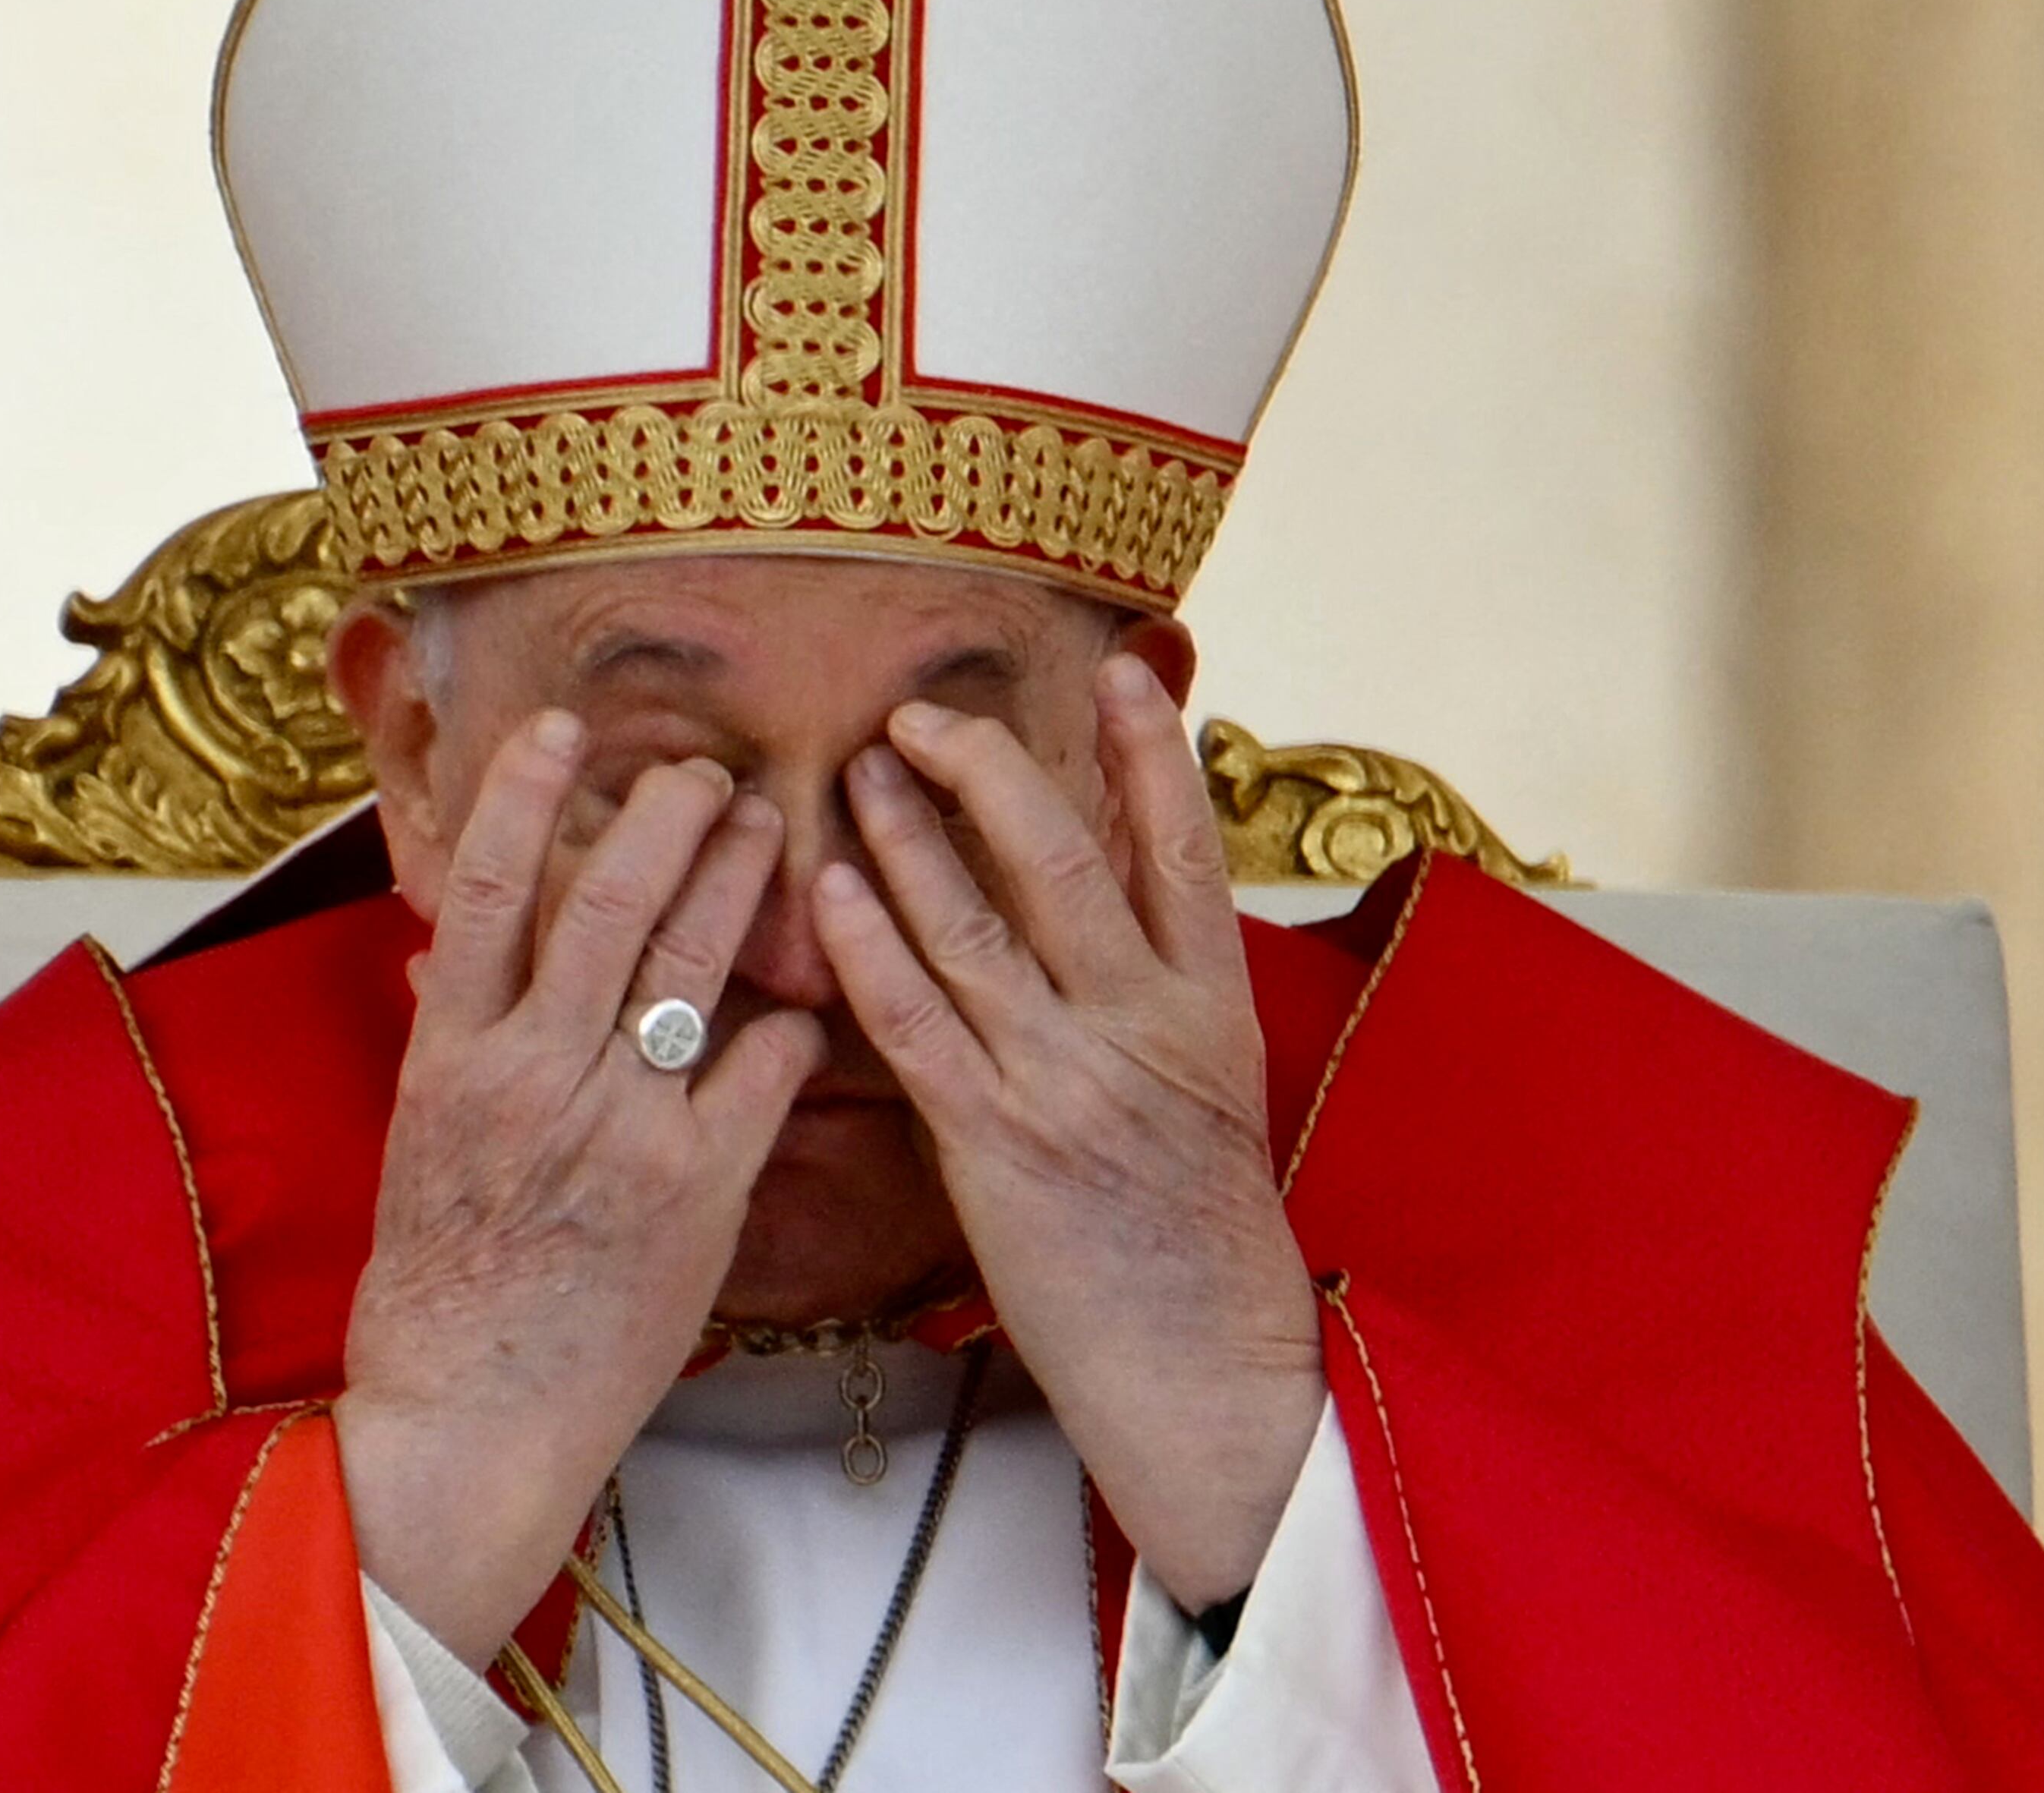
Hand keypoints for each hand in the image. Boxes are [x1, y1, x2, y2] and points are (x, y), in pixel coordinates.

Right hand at [334, 711, 828, 1664]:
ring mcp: (620, 1129)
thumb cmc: (439, 1288)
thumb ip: (447, 1041)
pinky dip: (789, 1022)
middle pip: (606, 905)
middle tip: (707, 768)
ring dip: (736, 880)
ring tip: (770, 821)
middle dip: (665, 818)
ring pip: (689, 966)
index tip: (563, 727)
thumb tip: (441, 949)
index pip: (488, 892)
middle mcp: (534, 1076)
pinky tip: (809, 997)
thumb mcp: (416, 1143)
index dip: (527, 796)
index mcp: (451, 1058)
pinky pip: (762, 1073)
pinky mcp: (697, 1191)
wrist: (471, 1422)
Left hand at [813, 654, 1326, 1608]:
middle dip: (989, 770)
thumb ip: (1163, 990)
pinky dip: (870, 945)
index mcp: (1212, 1007)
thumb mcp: (1212, 1091)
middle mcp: (1142, 1026)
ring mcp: (1065, 1079)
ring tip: (861, 767)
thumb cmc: (1200, 1240)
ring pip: (975, 923)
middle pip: (1062, 859)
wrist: (1207, 1373)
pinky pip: (917, 1021)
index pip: (1186, 850)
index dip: (1151, 755)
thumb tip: (1123, 892)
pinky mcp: (994, 1140)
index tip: (1120, 670)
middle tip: (922, 712)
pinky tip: (831, 889)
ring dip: (909, 835)